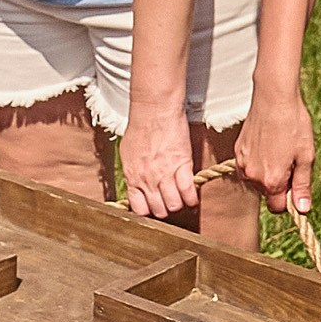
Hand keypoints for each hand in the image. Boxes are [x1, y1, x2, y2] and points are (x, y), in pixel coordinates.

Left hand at [119, 98, 201, 221]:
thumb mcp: (127, 153)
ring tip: (181, 198)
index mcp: (133, 177)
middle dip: (165, 209)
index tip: (153, 207)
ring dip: (178, 204)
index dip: (148, 211)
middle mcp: (148, 179)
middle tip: (169, 202)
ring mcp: (165, 174)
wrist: (154, 110)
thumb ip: (132, 171)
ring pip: (174, 205)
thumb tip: (135, 182)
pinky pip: (188, 192)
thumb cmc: (141, 126)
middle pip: (158, 210)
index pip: (139, 209)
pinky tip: (192, 197)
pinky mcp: (182, 166)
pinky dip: (192, 198)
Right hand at [237, 80, 316, 212]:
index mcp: (272, 181)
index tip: (295, 183)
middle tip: (290, 160)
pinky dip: (258, 162)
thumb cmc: (293, 124)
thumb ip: (302, 186)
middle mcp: (253, 176)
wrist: (274, 98)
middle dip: (278, 183)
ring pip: (257, 180)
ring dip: (267, 173)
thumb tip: (302, 210)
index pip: (277, 208)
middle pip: (267, 194)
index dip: (289, 199)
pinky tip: (268, 144)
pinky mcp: (237, 152)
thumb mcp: (306, 157)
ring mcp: (242, 164)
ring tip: (279, 149)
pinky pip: (248, 167)